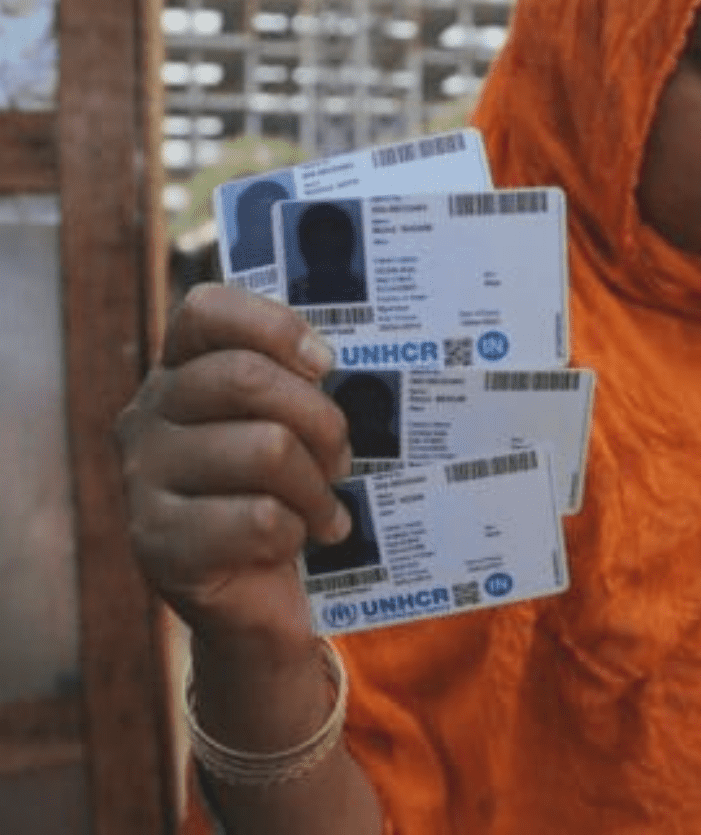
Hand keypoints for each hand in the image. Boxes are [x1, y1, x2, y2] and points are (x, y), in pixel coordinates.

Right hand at [116, 284, 351, 654]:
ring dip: (317, 487)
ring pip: (265, 449)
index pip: (207, 310)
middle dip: (320, 419)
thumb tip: (331, 359)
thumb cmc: (282, 500)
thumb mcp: (288, 428)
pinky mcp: (159, 545)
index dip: (275, 326)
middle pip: (247, 378)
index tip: (325, 363)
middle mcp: (146, 418)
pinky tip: (296, 543)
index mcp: (177, 374)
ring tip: (324, 508)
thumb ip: (295, 384)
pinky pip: (259, 518)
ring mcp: (143, 482)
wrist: (257, 606)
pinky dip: (296, 533)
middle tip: (341, 458)